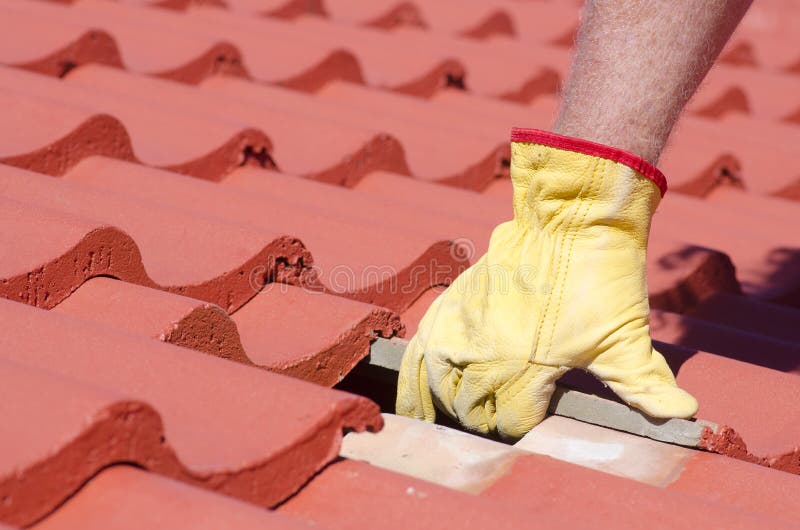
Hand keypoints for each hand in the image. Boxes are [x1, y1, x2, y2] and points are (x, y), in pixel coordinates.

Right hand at [396, 129, 697, 438]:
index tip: (527, 424)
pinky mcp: (456, 300)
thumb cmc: (599, 275)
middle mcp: (488, 350)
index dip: (518, 428)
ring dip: (433, 400)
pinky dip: (414, 366)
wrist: (572, 217)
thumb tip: (684, 414)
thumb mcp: (626, 334)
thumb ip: (645, 384)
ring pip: (433, 378)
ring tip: (429, 416)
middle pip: (466, 406)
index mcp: (529, 366)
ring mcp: (466, 323)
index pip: (509, 421)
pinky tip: (414, 378)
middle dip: (475, 419)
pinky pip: (422, 341)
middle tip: (487, 418)